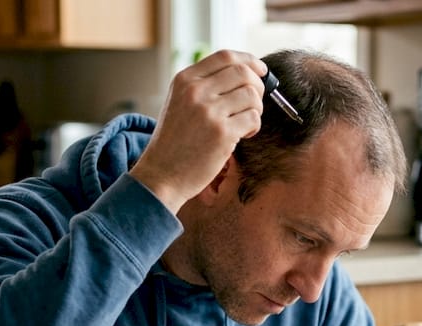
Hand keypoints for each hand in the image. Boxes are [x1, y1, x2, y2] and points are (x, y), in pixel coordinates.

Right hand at [129, 50, 267, 212]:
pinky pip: (253, 118)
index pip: (225, 56)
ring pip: (251, 95)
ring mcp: (209, 111)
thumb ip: (203, 86)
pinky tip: (244, 135)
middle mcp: (196, 91)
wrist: (161, 174)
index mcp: (184, 80)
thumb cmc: (174, 142)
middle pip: (243, 73)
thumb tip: (244, 74)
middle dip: (258, 86)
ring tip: (246, 122)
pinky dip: (254, 126)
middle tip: (255, 102)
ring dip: (257, 108)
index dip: (249, 61)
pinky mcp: (222, 133)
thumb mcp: (179, 103)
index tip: (260, 70)